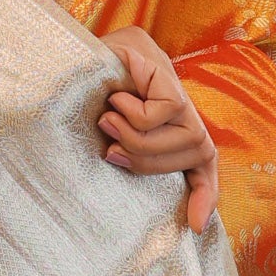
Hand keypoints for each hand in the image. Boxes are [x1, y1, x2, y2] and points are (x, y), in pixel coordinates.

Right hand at [95, 25, 219, 232]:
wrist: (71, 50)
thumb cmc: (84, 101)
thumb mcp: (106, 137)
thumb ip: (124, 155)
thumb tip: (122, 170)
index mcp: (170, 126)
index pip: (202, 161)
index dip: (205, 192)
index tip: (194, 225)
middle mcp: (182, 106)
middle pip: (195, 153)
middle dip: (149, 162)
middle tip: (110, 150)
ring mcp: (176, 85)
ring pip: (187, 135)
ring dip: (138, 138)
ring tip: (107, 121)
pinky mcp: (165, 71)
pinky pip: (167, 109)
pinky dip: (135, 113)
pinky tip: (115, 98)